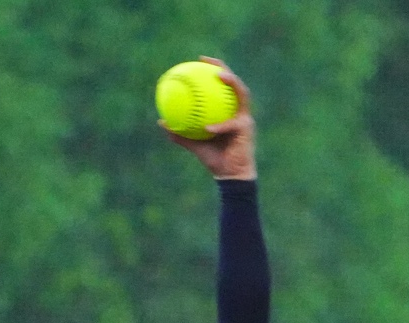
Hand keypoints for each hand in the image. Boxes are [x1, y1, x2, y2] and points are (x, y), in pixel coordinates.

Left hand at [166, 59, 256, 180]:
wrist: (230, 175)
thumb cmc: (214, 159)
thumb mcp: (194, 144)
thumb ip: (180, 133)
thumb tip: (162, 122)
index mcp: (228, 111)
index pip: (223, 87)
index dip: (214, 70)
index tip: (200, 61)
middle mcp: (239, 111)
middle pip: (235, 83)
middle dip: (224, 67)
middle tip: (208, 61)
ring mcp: (245, 118)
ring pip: (242, 94)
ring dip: (232, 83)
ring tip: (219, 76)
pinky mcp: (246, 129)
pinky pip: (230, 124)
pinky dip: (219, 126)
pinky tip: (208, 128)